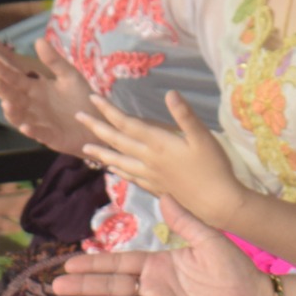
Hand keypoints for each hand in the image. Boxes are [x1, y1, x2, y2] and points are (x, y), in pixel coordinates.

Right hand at [0, 31, 94, 155]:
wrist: (98, 122)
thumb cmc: (82, 98)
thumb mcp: (69, 76)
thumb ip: (54, 61)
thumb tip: (38, 39)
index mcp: (35, 88)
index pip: (14, 76)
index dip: (1, 67)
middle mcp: (32, 105)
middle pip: (13, 95)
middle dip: (2, 88)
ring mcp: (39, 122)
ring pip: (19, 116)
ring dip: (12, 111)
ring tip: (6, 103)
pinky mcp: (50, 137)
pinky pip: (39, 134)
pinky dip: (31, 131)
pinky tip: (26, 127)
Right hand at [52, 204, 270, 295]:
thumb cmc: (235, 269)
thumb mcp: (208, 239)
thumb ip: (184, 221)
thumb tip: (164, 194)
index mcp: (159, 263)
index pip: (120, 262)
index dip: (94, 263)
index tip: (69, 262)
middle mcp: (154, 284)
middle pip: (112, 284)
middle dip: (85, 284)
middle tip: (56, 284)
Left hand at [77, 89, 246, 229]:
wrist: (217, 203)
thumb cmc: (213, 167)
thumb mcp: (204, 137)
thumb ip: (185, 115)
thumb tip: (170, 92)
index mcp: (158, 144)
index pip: (127, 124)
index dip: (108, 110)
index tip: (91, 98)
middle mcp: (149, 159)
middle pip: (117, 141)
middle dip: (97, 127)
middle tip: (77, 117)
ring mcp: (151, 175)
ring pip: (119, 161)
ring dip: (101, 153)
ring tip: (85, 148)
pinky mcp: (156, 187)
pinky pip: (131, 177)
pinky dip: (119, 171)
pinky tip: (113, 170)